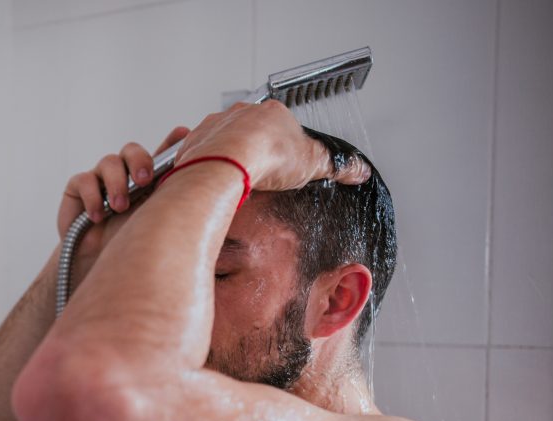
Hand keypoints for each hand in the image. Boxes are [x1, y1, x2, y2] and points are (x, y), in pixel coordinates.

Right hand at [57, 126, 190, 261]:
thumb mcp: (152, 223)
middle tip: (144, 180)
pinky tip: (97, 216)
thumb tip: (192, 183)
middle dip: (139, 161)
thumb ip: (167, 198)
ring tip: (119, 208)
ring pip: (109, 162)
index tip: (183, 133)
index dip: (171, 142)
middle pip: (132, 151)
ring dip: (117, 183)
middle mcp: (125, 176)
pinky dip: (92, 196)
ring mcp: (100, 180)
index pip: (159, 156)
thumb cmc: (126, 248)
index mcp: (146, 183)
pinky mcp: (77, 188)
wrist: (94, 268)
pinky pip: (85, 180)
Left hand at [174, 100, 368, 191]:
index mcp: (270, 112)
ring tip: (234, 177)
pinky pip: (195, 147)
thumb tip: (358, 170)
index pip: (279, 126)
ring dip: (227, 154)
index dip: (282, 146)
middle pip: (249, 130)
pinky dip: (200, 158)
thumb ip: (336, 166)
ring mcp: (215, 125)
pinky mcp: (194, 141)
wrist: (225, 164)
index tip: (281, 162)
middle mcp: (240, 113)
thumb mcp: (312, 163)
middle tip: (259, 172)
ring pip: (222, 137)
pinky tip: (210, 176)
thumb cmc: (266, 158)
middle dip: (253, 149)